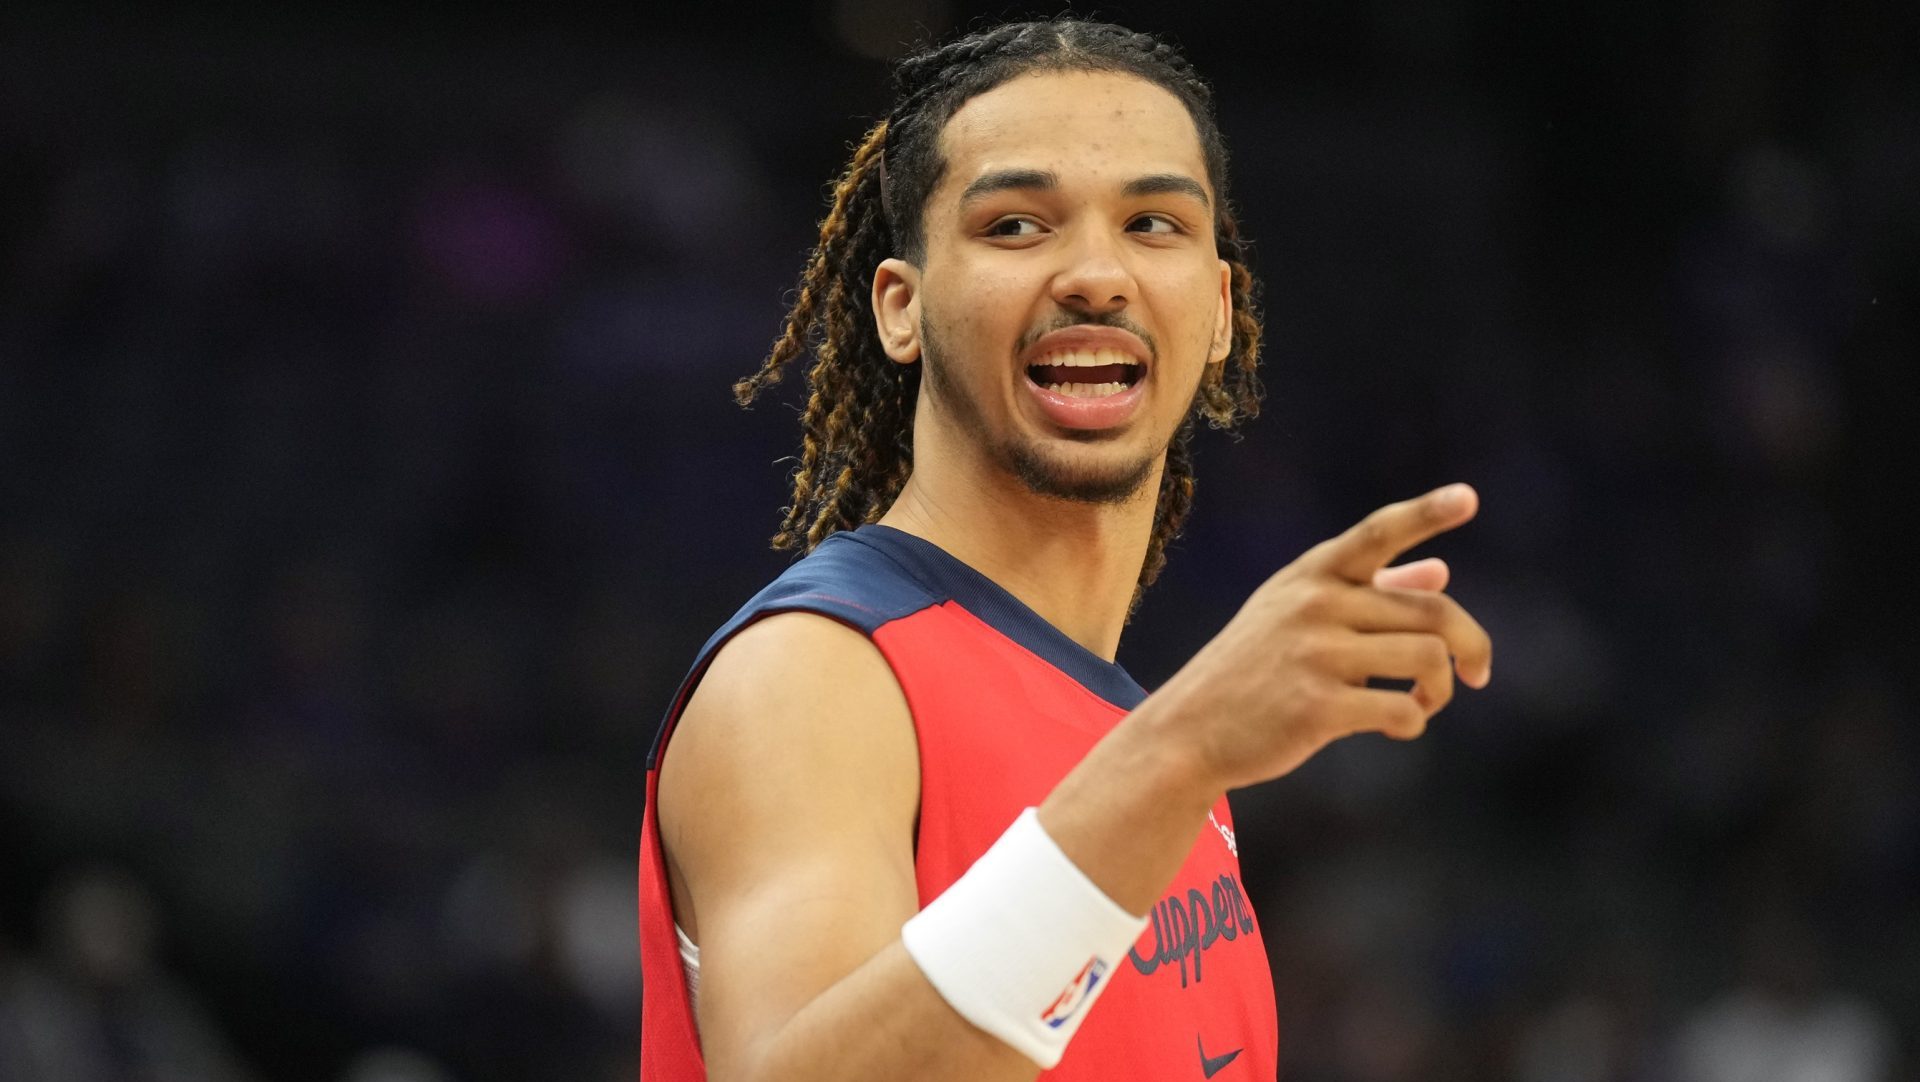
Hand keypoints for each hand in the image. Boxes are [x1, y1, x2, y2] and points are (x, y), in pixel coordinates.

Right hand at [1150, 484, 1493, 791]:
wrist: (1189, 731)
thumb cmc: (1252, 670)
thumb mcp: (1296, 617)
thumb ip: (1368, 593)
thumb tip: (1440, 571)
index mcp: (1312, 575)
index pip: (1378, 533)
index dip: (1427, 513)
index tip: (1470, 498)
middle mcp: (1315, 604)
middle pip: (1433, 611)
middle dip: (1472, 645)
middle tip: (1479, 673)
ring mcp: (1315, 654)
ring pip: (1427, 659)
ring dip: (1440, 690)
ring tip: (1424, 704)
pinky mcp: (1317, 707)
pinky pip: (1403, 710)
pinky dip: (1414, 722)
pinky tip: (1397, 726)